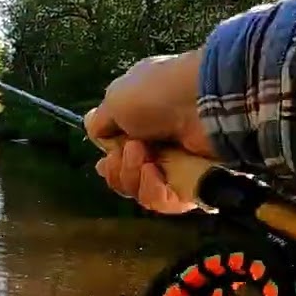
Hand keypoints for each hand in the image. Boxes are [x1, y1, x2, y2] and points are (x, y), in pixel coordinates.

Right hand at [84, 50, 214, 213]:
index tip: (106, 158)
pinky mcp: (192, 185)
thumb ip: (100, 121)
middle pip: (126, 179)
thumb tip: (93, 130)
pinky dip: (154, 191)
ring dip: (134, 178)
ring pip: (141, 193)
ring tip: (145, 158)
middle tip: (130, 151)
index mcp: (141, 125)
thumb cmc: (156, 94)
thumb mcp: (116, 98)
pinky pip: (164, 202)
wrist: (201, 101)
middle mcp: (158, 147)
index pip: (118, 157)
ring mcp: (176, 168)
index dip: (109, 164)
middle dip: (119, 171)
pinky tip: (155, 173)